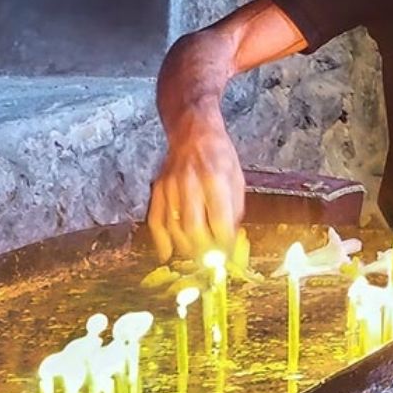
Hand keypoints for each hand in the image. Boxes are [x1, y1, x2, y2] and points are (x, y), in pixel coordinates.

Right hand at [148, 117, 245, 261]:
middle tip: (210, 261)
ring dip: (185, 248)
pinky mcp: (158, 189)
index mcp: (215, 180)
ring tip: (195, 257)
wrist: (193, 132)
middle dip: (203, 251)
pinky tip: (167, 254)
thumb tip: (230, 239)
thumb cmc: (219, 156)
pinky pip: (155, 220)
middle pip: (193, 229)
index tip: (227, 254)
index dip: (223, 244)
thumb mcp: (236, 178)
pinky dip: (160, 240)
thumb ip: (234, 209)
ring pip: (174, 228)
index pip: (219, 221)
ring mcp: (170, 187)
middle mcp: (190, 183)